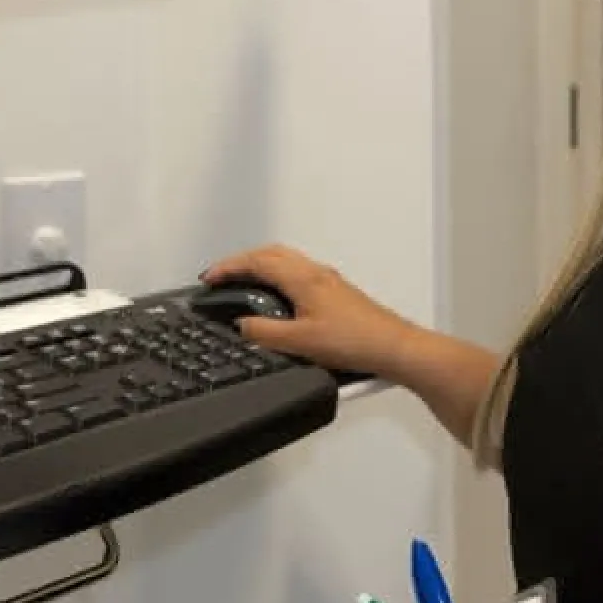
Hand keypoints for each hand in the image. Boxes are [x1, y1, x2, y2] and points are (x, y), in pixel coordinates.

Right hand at [199, 244, 420, 380]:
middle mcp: (316, 273)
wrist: (393, 348)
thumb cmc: (356, 342)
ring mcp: (328, 281)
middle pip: (271, 254)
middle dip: (242, 261)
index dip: (228, 267)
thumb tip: (242, 325)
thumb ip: (264, 333)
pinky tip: (278, 298)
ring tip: (243, 283)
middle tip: (222, 276)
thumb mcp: (299, 343)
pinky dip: (278, 277)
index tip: (209, 278)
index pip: (257, 261)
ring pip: (286, 261)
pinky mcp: (337, 294)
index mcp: (303, 278)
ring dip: (261, 266)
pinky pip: (299, 274)